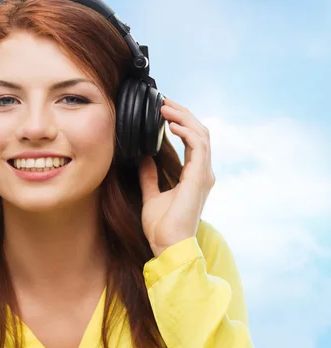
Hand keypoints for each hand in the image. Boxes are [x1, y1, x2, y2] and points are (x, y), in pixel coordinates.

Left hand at [137, 98, 215, 257]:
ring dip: (183, 117)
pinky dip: (186, 131)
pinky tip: (171, 124)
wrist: (167, 246)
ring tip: (165, 107)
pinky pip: (198, 146)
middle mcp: (203, 173)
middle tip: (163, 101)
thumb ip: (149, 176)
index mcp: (194, 175)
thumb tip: (144, 157)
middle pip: (199, 132)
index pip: (193, 139)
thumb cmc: (162, 227)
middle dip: (182, 113)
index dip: (181, 121)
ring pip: (201, 134)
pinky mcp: (199, 178)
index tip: (163, 110)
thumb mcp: (151, 194)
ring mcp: (203, 174)